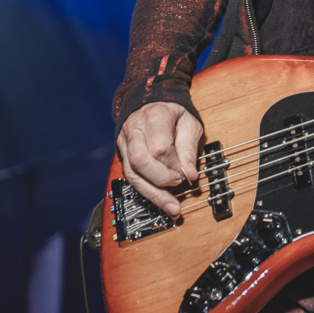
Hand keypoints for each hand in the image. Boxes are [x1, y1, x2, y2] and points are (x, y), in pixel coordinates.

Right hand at [116, 101, 204, 215]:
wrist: (152, 104)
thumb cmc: (174, 114)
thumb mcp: (190, 124)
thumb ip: (189, 149)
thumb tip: (190, 175)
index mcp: (154, 117)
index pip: (159, 148)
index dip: (173, 165)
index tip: (186, 173)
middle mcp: (134, 129)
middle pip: (139, 161)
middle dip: (160, 180)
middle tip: (179, 185)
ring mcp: (125, 142)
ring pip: (132, 173)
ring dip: (152, 193)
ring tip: (171, 207)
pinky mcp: (123, 155)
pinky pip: (131, 176)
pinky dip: (147, 191)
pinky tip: (160, 200)